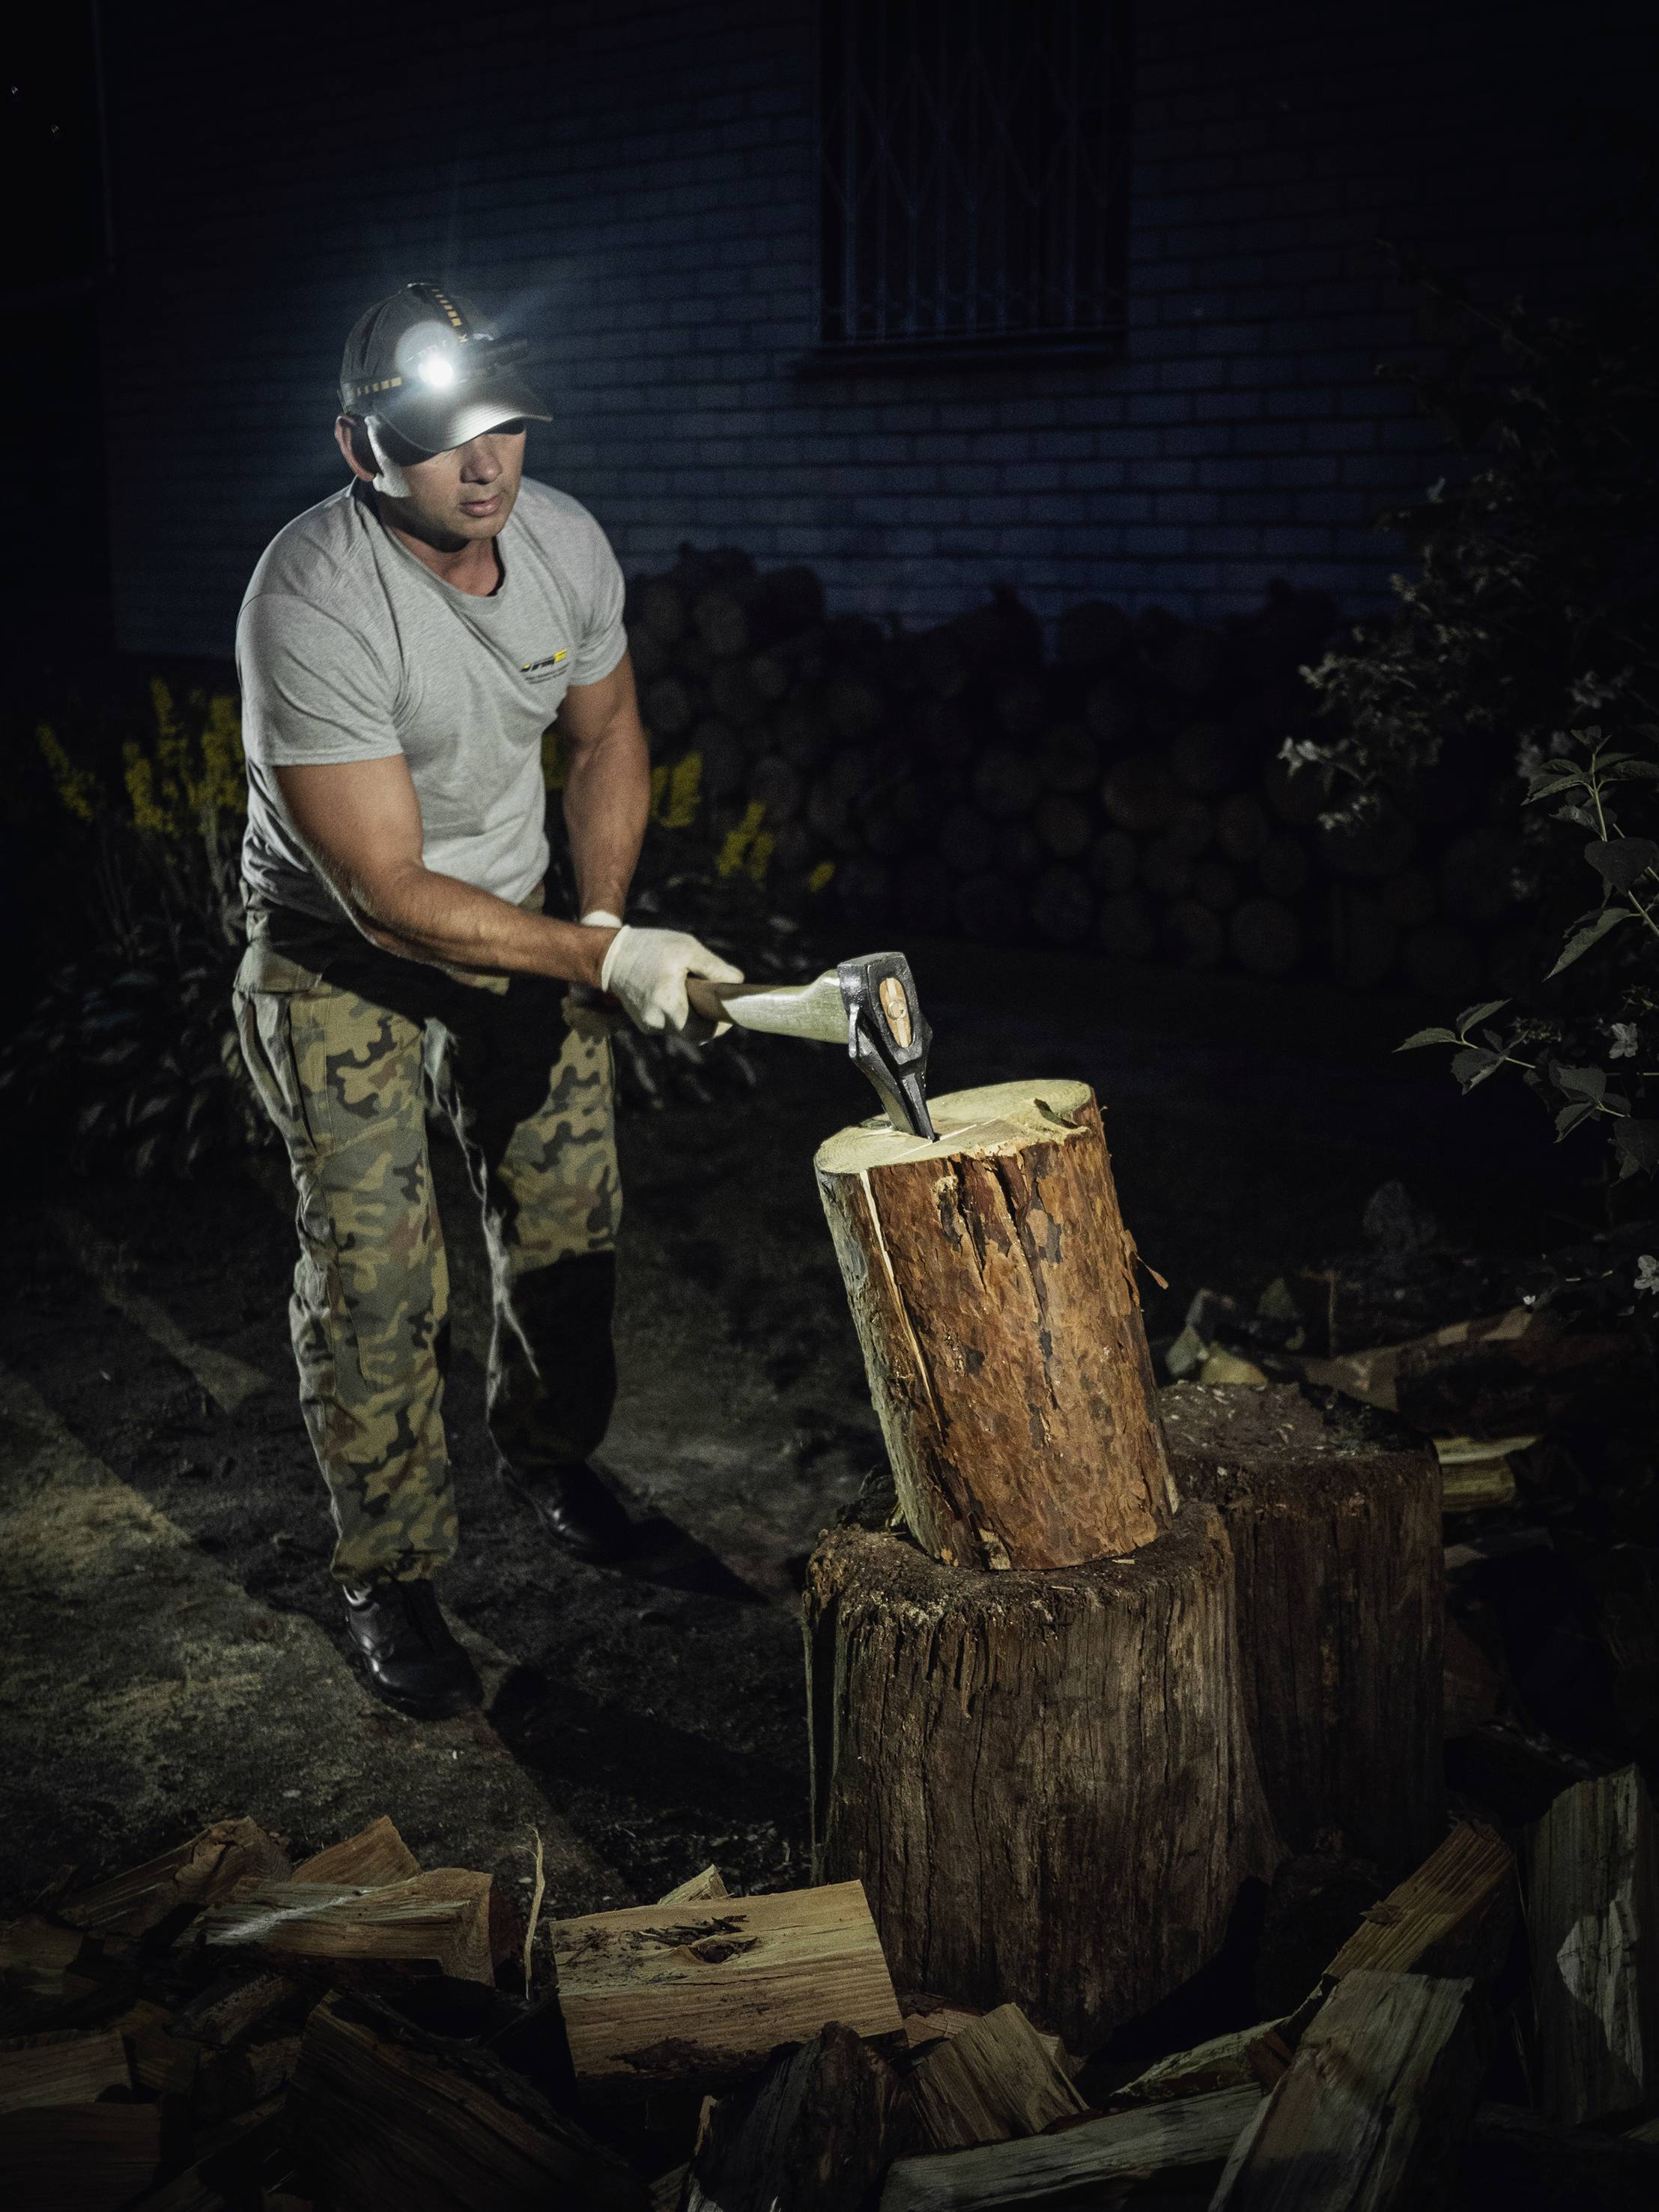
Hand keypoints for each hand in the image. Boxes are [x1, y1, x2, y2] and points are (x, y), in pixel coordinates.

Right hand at [600, 925, 743, 1034]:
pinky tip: (675, 993)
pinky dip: (678, 1013)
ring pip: (681, 1028)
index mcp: (668, 1005)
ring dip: (692, 1015)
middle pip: (693, 1032)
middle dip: (706, 1019)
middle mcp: (657, 1021)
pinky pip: (669, 1023)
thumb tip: (737, 982)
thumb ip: (714, 967)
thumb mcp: (687, 949)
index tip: (727, 1013)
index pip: (702, 1033)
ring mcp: (648, 1025)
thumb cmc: (651, 948)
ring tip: (690, 990)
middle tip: (714, 1000)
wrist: (610, 955)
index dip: (718, 1027)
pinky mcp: (643, 1023)